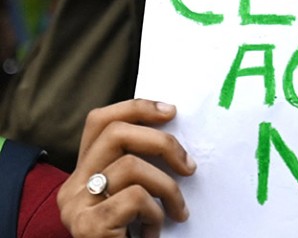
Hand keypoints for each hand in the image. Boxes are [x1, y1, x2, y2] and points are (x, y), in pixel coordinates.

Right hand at [57, 99, 196, 237]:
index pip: (99, 121)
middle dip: (162, 142)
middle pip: (116, 133)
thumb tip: (175, 135)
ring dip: (167, 188)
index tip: (171, 112)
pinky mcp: (89, 226)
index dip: (135, 108)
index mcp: (82, 173)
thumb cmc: (132, 236)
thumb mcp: (133, 197)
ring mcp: (76, 207)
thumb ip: (139, 168)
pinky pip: (135, 199)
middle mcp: (71, 186)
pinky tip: (156, 233)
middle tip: (190, 166)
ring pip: (131, 166)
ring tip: (178, 212)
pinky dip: (156, 214)